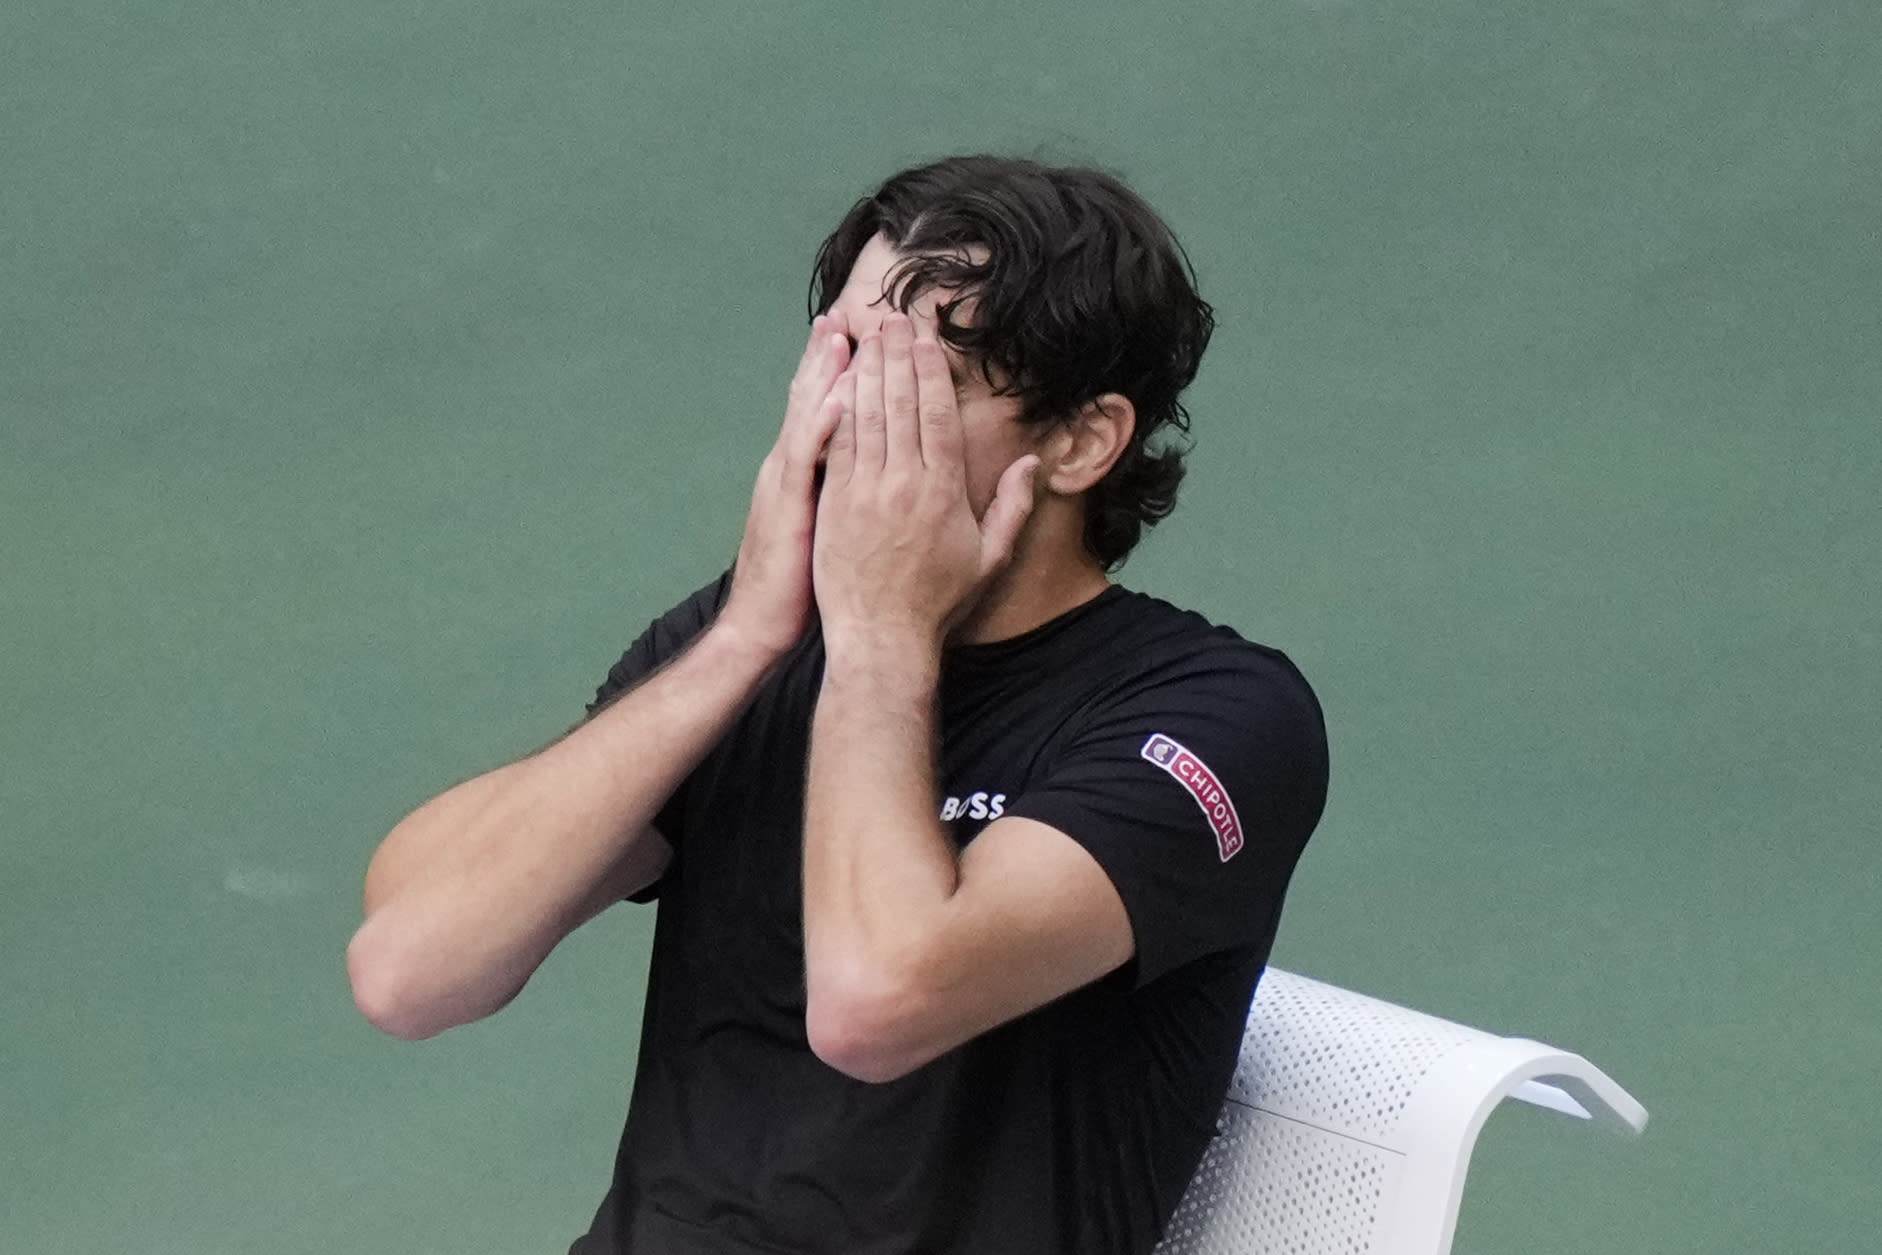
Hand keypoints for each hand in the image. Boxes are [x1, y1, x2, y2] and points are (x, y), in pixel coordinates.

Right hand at [718, 311, 850, 658]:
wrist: (760, 624)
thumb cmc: (801, 582)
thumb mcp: (824, 525)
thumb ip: (839, 488)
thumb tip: (866, 466)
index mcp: (801, 470)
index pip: (822, 409)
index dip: (838, 372)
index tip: (861, 334)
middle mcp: (788, 466)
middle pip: (809, 399)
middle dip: (827, 355)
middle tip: (845, 312)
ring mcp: (784, 483)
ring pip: (804, 417)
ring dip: (821, 375)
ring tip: (840, 335)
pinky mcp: (787, 507)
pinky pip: (805, 460)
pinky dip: (819, 427)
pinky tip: (836, 400)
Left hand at [812, 312, 1038, 658]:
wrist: (882, 638)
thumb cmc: (938, 602)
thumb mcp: (990, 557)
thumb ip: (1013, 506)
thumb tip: (1032, 463)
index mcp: (944, 491)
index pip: (939, 415)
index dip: (932, 371)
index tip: (927, 340)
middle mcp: (905, 484)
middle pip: (901, 404)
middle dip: (897, 356)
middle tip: (892, 319)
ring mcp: (865, 492)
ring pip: (867, 416)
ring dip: (867, 371)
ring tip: (866, 336)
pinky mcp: (834, 503)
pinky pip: (837, 444)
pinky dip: (837, 408)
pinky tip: (836, 381)